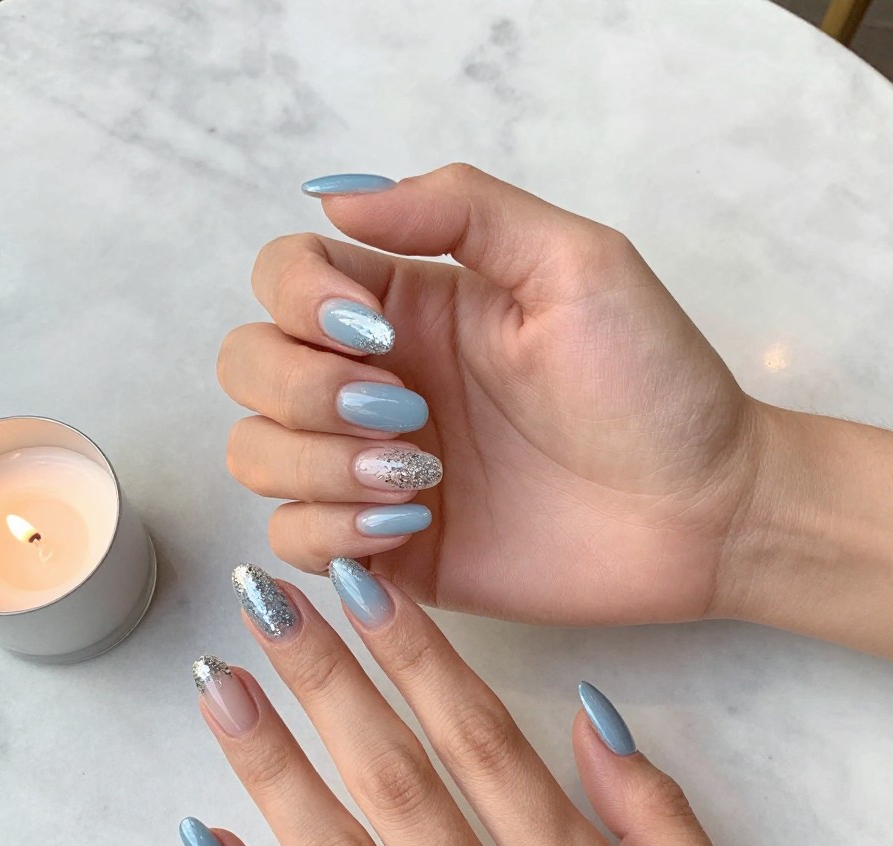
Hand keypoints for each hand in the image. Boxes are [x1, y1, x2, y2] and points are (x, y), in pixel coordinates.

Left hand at [181, 561, 877, 845]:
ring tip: (220, 693)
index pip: (482, 740)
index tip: (361, 585)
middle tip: (265, 602)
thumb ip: (658, 814)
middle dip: (325, 680)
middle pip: (396, 783)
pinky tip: (208, 844)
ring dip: (273, 772)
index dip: (415, 652)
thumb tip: (590, 712)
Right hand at [217, 163, 754, 627]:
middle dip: (302, 390)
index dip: (300, 301)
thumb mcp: (575, 262)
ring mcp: (375, 469)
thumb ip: (461, 210)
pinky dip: (327, 531)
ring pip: (256, 453)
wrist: (699, 512)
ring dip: (315, 464)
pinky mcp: (390, 548)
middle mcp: (376, 383)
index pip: (283, 277)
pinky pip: (294, 539)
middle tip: (404, 412)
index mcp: (410, 308)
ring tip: (416, 479)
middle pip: (248, 366)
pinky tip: (410, 523)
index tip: (377, 333)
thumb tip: (335, 195)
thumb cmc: (653, 385)